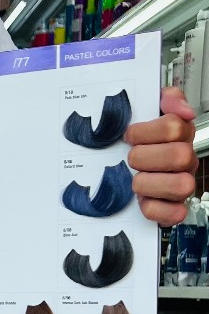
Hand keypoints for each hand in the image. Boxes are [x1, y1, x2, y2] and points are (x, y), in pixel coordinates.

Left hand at [125, 86, 198, 225]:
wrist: (127, 168)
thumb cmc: (141, 142)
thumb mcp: (150, 111)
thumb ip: (167, 100)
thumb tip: (183, 110)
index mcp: (181, 136)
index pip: (174, 127)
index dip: (145, 131)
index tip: (130, 135)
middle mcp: (186, 160)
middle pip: (179, 156)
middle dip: (144, 157)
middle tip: (132, 159)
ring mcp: (182, 185)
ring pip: (180, 186)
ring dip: (148, 183)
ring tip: (136, 179)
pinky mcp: (173, 208)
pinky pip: (174, 213)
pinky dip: (154, 208)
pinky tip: (142, 200)